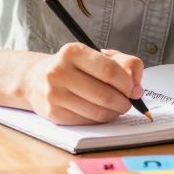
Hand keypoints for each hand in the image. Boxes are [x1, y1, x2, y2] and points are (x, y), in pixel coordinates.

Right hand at [22, 43, 143, 124]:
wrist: (36, 78)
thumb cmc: (74, 66)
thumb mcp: (98, 55)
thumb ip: (124, 64)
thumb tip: (137, 88)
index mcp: (73, 52)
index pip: (109, 70)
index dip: (127, 83)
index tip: (134, 89)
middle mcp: (60, 72)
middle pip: (105, 95)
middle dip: (124, 102)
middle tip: (128, 102)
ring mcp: (54, 94)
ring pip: (97, 112)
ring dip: (114, 113)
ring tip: (116, 107)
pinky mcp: (53, 113)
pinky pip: (87, 121)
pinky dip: (100, 119)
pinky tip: (100, 111)